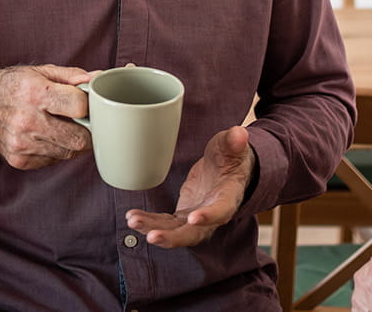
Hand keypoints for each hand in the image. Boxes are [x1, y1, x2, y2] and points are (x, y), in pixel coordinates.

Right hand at [0, 64, 92, 169]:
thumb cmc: (10, 86)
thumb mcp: (39, 72)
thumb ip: (72, 77)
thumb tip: (99, 79)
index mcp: (35, 93)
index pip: (80, 107)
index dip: (88, 105)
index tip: (84, 103)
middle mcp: (28, 121)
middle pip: (79, 138)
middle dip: (86, 130)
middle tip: (80, 121)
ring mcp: (23, 144)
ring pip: (69, 152)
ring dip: (71, 141)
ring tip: (60, 126)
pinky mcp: (20, 160)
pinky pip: (53, 160)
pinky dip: (56, 150)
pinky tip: (46, 136)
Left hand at [125, 126, 254, 247]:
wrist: (226, 172)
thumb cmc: (231, 159)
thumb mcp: (233, 147)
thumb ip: (234, 142)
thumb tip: (238, 134)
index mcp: (228, 198)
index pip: (221, 211)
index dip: (208, 216)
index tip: (193, 218)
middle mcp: (212, 215)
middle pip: (194, 233)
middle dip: (173, 237)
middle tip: (153, 236)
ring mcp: (195, 218)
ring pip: (175, 232)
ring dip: (154, 230)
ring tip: (134, 221)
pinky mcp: (182, 216)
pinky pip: (164, 224)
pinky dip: (149, 222)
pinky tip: (132, 217)